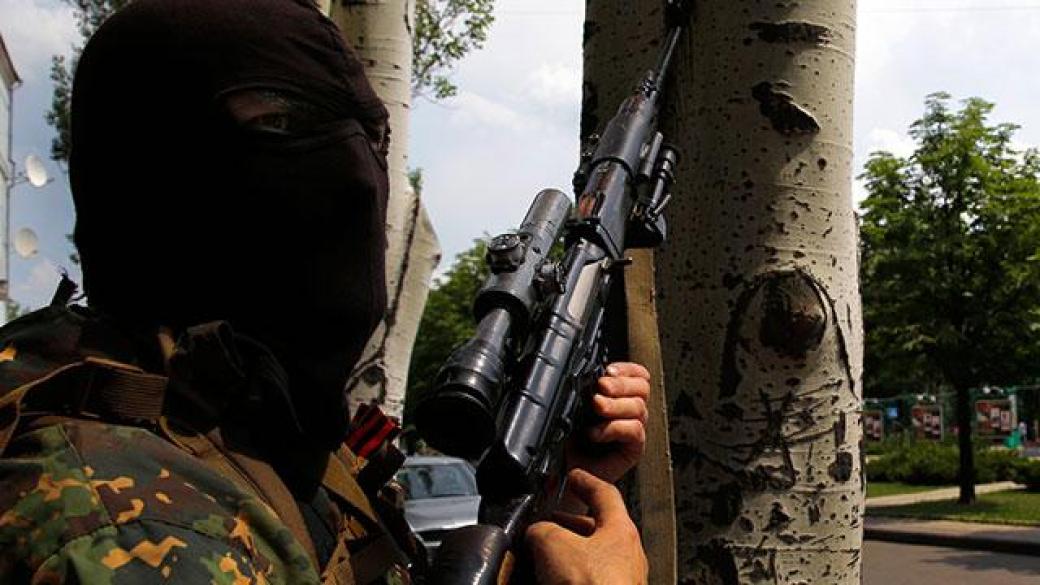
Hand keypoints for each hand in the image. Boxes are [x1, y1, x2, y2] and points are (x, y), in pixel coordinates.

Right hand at [526, 469, 647, 584]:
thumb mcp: (553, 543)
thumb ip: (542, 530)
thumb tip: (535, 533)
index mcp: (621, 531)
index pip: (605, 493)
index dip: (585, 481)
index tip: (575, 476)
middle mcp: (627, 557)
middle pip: (597, 529)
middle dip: (569, 525)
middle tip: (549, 521)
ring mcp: (620, 584)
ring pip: (590, 560)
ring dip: (566, 555)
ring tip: (541, 557)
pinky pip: (586, 582)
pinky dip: (566, 578)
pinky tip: (548, 581)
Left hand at [566, 362, 650, 484]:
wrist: (566, 471)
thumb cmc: (569, 439)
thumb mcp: (574, 406)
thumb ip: (586, 389)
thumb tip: (590, 373)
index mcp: (619, 396)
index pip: (638, 375)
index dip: (627, 369)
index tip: (608, 370)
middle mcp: (630, 411)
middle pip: (642, 387)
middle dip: (620, 384)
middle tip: (600, 387)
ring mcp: (634, 429)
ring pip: (638, 407)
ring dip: (615, 405)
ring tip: (595, 407)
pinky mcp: (634, 449)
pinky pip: (635, 431)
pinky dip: (614, 428)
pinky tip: (594, 433)